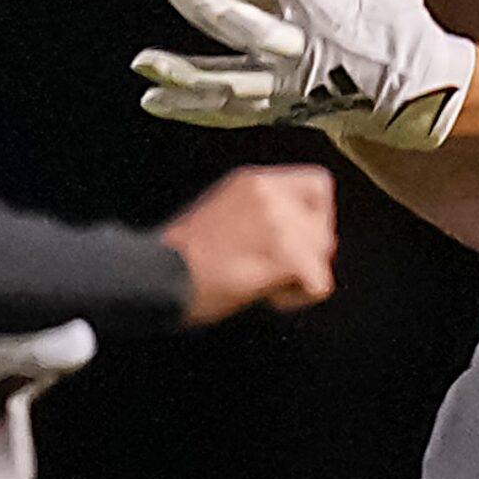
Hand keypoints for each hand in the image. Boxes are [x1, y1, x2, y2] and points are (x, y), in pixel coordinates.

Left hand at [134, 0, 474, 149]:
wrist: (420, 96)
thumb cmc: (401, 26)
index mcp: (329, 11)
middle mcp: (304, 52)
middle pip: (249, 31)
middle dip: (210, 10)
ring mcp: (290, 87)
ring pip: (230, 82)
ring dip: (185, 74)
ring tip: (143, 61)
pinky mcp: (282, 110)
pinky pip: (230, 111)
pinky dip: (191, 106)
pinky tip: (153, 99)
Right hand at [161, 164, 337, 325]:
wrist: (153, 274)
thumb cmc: (177, 257)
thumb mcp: (222, 210)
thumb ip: (260, 212)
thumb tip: (292, 232)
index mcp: (253, 181)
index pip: (318, 184)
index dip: (316, 217)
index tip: (296, 241)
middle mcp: (270, 194)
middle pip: (325, 225)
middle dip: (309, 254)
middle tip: (276, 270)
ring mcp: (277, 223)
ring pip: (323, 255)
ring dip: (301, 276)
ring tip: (266, 284)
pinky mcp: (282, 256)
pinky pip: (318, 282)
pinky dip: (298, 297)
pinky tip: (270, 297)